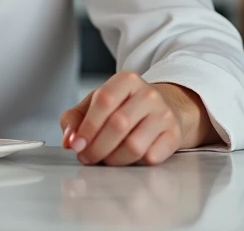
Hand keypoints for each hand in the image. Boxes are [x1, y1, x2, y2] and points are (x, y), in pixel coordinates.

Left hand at [59, 73, 213, 165]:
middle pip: (118, 124)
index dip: (88, 126)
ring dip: (114, 159)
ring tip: (105, 160)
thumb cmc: (124, 107)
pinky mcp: (174, 135)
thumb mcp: (95, 104)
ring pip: (135, 145)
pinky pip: (152, 157)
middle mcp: (147, 94)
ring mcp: (164, 114)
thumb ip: (74, 119)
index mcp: (126, 80)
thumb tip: (69, 140)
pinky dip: (134, 163)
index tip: (77, 145)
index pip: (104, 101)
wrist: (162, 109)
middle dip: (97, 147)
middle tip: (87, 157)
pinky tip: (127, 159)